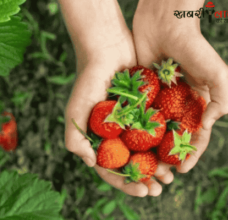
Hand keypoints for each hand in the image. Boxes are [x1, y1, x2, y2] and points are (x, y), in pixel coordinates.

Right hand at [64, 28, 171, 197]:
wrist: (108, 49)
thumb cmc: (88, 80)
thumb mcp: (75, 110)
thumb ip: (75, 138)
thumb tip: (91, 164)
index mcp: (97, 139)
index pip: (109, 169)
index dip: (124, 184)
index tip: (142, 191)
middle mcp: (114, 135)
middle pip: (130, 164)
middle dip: (144, 180)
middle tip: (160, 188)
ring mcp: (130, 124)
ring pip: (146, 151)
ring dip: (158, 166)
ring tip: (170, 175)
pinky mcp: (144, 112)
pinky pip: (157, 131)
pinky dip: (166, 144)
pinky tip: (176, 152)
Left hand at [133, 0, 227, 172]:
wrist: (163, 22)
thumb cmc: (193, 46)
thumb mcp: (217, 73)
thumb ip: (221, 98)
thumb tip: (209, 125)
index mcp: (196, 103)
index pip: (194, 135)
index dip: (190, 154)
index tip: (180, 170)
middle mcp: (177, 105)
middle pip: (171, 138)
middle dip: (167, 157)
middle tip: (158, 175)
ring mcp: (157, 100)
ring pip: (152, 131)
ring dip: (149, 150)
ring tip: (143, 166)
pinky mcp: (140, 93)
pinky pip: (136, 115)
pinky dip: (133, 130)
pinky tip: (127, 144)